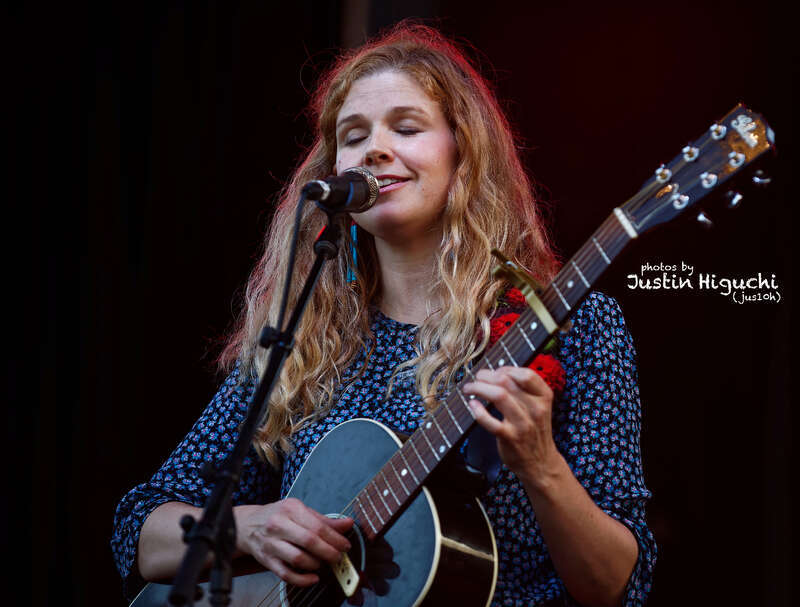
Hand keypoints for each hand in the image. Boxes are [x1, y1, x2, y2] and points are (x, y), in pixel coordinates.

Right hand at [234, 498, 352, 585]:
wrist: (247, 525)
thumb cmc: (277, 516)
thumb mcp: (299, 511)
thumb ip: (324, 520)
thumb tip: (348, 524)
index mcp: (290, 509)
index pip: (317, 526)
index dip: (335, 538)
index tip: (345, 545)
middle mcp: (279, 525)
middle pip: (309, 541)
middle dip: (329, 552)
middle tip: (338, 557)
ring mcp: (271, 544)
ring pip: (298, 558)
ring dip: (316, 564)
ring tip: (323, 563)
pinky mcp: (266, 560)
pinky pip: (286, 574)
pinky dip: (302, 579)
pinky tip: (313, 578)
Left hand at [463, 366, 563, 488]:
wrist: (541, 463)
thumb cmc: (535, 430)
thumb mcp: (539, 407)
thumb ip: (524, 390)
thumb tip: (496, 372)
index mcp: (544, 397)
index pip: (526, 374)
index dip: (506, 369)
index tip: (494, 372)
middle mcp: (536, 409)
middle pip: (507, 381)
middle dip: (486, 376)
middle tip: (477, 378)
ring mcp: (523, 424)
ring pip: (498, 395)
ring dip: (478, 388)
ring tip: (469, 388)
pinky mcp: (510, 437)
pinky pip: (489, 421)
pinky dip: (477, 410)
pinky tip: (472, 405)